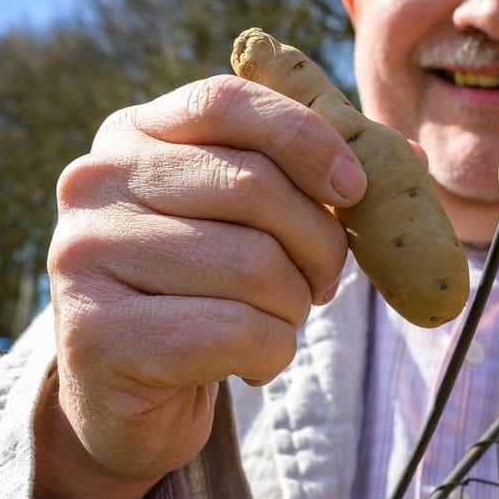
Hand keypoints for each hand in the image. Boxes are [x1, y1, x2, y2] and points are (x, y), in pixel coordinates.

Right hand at [37, 75, 364, 498]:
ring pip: (252, 264)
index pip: (226, 101)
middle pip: (252, 186)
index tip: (354, 187)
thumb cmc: (206, 291)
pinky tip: (248, 361)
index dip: (305, 137)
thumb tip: (414, 158)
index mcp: (131, 134)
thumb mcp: (252, 220)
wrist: (128, 397)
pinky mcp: (95, 334)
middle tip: (323, 281)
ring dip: (294, 305)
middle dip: (319, 242)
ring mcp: (83, 256)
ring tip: (276, 321)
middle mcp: (93, 183)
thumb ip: (319, 179)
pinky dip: (270, 352)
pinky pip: (234, 330)